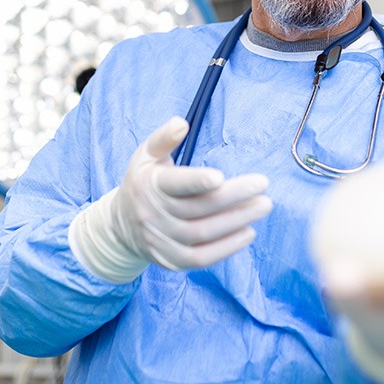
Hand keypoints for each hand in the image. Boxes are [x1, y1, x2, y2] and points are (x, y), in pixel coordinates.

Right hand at [71, 117, 272, 282]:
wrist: (120, 227)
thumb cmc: (143, 183)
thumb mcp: (146, 156)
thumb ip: (164, 138)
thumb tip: (181, 123)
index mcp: (149, 185)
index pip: (174, 184)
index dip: (197, 181)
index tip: (220, 176)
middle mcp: (153, 215)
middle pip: (198, 209)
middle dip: (234, 197)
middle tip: (263, 185)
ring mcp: (161, 241)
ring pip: (203, 234)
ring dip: (237, 220)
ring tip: (263, 205)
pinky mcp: (171, 260)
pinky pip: (202, 258)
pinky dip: (227, 247)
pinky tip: (248, 231)